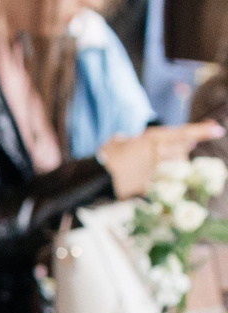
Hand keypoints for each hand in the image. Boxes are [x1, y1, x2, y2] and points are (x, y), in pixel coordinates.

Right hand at [100, 122, 224, 199]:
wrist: (97, 178)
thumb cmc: (108, 156)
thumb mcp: (121, 141)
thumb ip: (137, 140)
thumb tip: (149, 140)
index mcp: (152, 138)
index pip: (183, 133)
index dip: (202, 130)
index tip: (219, 129)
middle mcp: (158, 152)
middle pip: (183, 149)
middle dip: (183, 148)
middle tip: (178, 146)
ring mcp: (157, 169)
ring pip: (178, 165)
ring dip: (176, 164)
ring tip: (163, 162)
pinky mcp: (153, 183)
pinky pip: (166, 180)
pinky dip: (167, 179)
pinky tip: (160, 177)